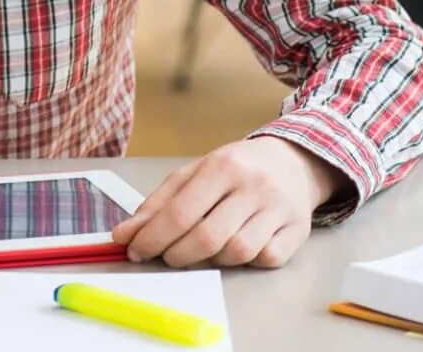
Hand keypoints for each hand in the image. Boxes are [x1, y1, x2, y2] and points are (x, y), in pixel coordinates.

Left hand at [112, 137, 344, 268]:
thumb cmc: (236, 169)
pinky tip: (239, 248)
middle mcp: (254, 185)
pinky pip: (266, 259)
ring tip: (204, 249)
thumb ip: (159, 203)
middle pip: (207, 237)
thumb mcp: (195, 173)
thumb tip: (124, 234)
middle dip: (177, 255)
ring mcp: (279, 208)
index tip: (136, 251)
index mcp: (224, 166)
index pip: (181, 212)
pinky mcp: (298, 230)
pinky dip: (248, 262)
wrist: (293, 161)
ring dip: (212, 260)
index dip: (153, 238)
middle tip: (166, 256)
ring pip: (237, 252)